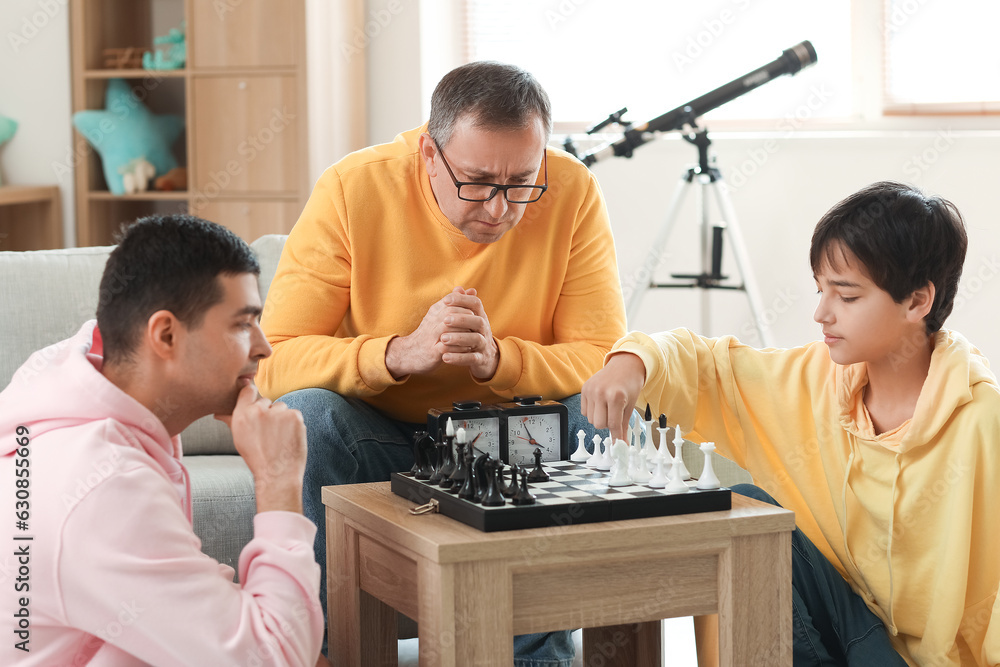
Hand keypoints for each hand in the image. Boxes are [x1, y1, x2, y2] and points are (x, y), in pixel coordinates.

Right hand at [216, 383, 305, 513]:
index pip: (248, 390)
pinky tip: (289, 437)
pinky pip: (294, 413)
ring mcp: (278, 412)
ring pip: (281, 407)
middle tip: (269, 433)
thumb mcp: (239, 438)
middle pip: (266, 401)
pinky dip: (294, 424)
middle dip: (269, 413)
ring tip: (279, 437)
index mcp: (242, 414)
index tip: (257, 407)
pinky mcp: (294, 416)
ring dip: (282, 418)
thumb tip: (218, 412)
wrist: (276, 474)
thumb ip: (231, 420)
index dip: (253, 397)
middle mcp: (258, 411)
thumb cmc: (256, 458)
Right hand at [385, 287, 475, 377]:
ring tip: (474, 335)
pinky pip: (447, 347)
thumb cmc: (429, 334)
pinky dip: (459, 347)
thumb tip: (470, 290)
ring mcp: (431, 336)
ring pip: (448, 328)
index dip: (466, 305)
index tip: (475, 312)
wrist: (409, 353)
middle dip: (466, 317)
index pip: (451, 301)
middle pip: (450, 312)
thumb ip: (455, 303)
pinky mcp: (432, 351)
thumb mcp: (440, 315)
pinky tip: (468, 348)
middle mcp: (432, 321)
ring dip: (464, 331)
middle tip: (477, 323)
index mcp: (435, 311)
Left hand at [438, 287, 498, 379]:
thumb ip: (463, 305)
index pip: (475, 303)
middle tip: (444, 320)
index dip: (462, 300)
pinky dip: (458, 358)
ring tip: (443, 338)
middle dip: (461, 320)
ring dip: (459, 338)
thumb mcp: (469, 319)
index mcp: (480, 317)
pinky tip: (445, 357)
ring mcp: (484, 345)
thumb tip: (458, 288)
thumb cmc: (472, 334)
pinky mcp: (480, 359)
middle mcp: (484, 329)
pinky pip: (471, 358)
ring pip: (475, 340)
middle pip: (478, 321)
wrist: (486, 358)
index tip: (446, 300)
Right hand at [581, 353, 645, 441]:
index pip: (613, 425)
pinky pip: (584, 411)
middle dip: (607, 424)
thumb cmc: (630, 384)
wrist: (625, 364)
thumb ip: (624, 426)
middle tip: (614, 415)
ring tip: (608, 406)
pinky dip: (592, 411)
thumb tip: (622, 444)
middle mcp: (601, 392)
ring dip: (599, 417)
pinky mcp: (584, 388)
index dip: (617, 436)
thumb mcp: (631, 406)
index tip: (618, 445)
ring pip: (590, 419)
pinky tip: (600, 402)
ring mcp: (591, 390)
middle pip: (599, 424)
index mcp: (616, 396)